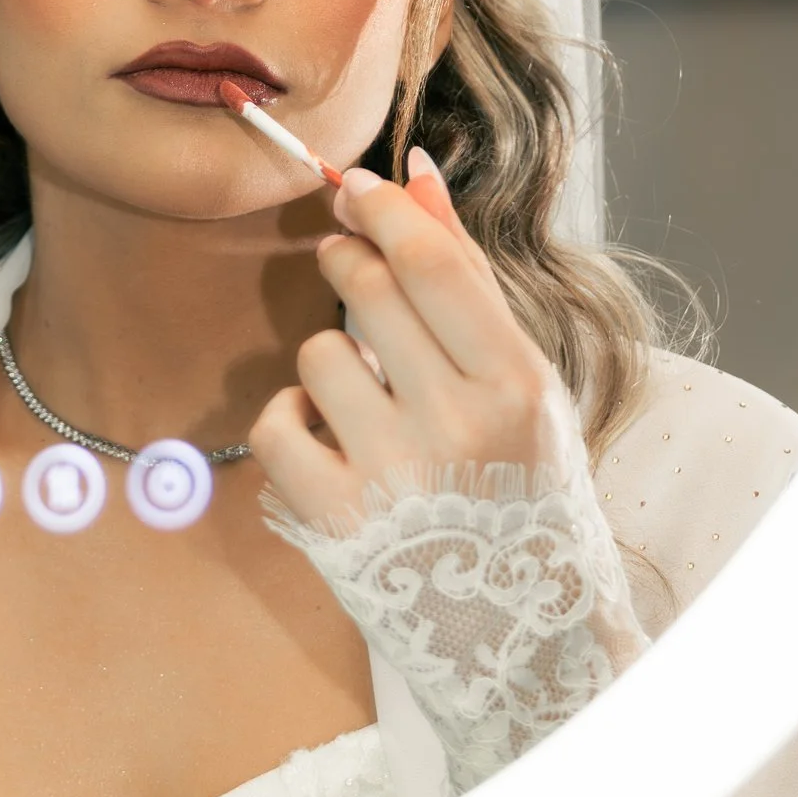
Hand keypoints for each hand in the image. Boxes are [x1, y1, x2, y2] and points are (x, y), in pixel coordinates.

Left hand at [250, 147, 572, 534]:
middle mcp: (457, 426)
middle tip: (345, 258)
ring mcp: (393, 475)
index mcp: (516, 384)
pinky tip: (327, 439)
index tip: (351, 185)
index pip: (431, 261)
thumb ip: (467, 276)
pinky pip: (276, 425)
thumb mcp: (521, 380)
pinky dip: (292, 421)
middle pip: (368, 289)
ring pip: (317, 354)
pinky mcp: (336, 520)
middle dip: (345, 258)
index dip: (379, 208)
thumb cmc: (520, 483)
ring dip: (328, 357)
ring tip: (364, 393)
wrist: (516, 624)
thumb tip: (413, 172)